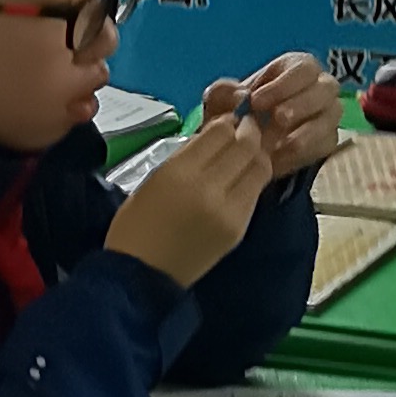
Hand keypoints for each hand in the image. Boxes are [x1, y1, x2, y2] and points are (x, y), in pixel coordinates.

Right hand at [107, 112, 274, 287]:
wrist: (141, 275)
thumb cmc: (135, 225)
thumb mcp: (154, 179)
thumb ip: (187, 156)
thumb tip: (215, 136)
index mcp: (180, 173)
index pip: (220, 132)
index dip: (227, 122)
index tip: (227, 121)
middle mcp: (209, 188)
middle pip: (245, 145)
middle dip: (248, 131)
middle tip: (245, 128)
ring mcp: (229, 210)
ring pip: (259, 167)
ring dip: (257, 154)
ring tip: (247, 152)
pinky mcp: (239, 228)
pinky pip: (255, 192)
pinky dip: (252, 178)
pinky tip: (242, 178)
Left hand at [203, 54, 338, 182]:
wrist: (244, 144)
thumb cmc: (238, 112)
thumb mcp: (221, 101)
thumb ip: (223, 93)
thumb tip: (239, 94)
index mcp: (297, 68)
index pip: (303, 67)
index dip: (284, 83)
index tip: (257, 101)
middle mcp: (319, 88)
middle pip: (326, 88)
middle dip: (301, 103)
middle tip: (277, 118)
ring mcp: (327, 114)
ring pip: (331, 116)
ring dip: (308, 129)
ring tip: (280, 143)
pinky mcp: (327, 139)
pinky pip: (325, 143)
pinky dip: (305, 151)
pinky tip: (280, 157)